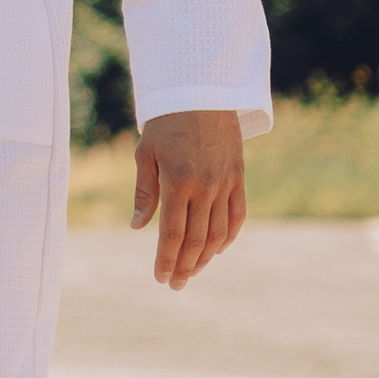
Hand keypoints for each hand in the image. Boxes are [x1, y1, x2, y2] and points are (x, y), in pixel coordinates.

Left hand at [131, 109, 245, 288]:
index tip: (160, 278)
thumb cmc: (165, 123)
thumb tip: (140, 228)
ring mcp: (225, 183)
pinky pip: (237, 215)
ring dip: (206, 257)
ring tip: (193, 272)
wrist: (201, 93)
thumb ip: (145, 193)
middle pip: (196, 240)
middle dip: (185, 266)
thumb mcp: (146, 154)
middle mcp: (205, 187)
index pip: (172, 234)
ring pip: (218, 233)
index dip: (166, 260)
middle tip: (175, 284)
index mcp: (177, 182)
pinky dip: (229, 236)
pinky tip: (217, 249)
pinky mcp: (238, 177)